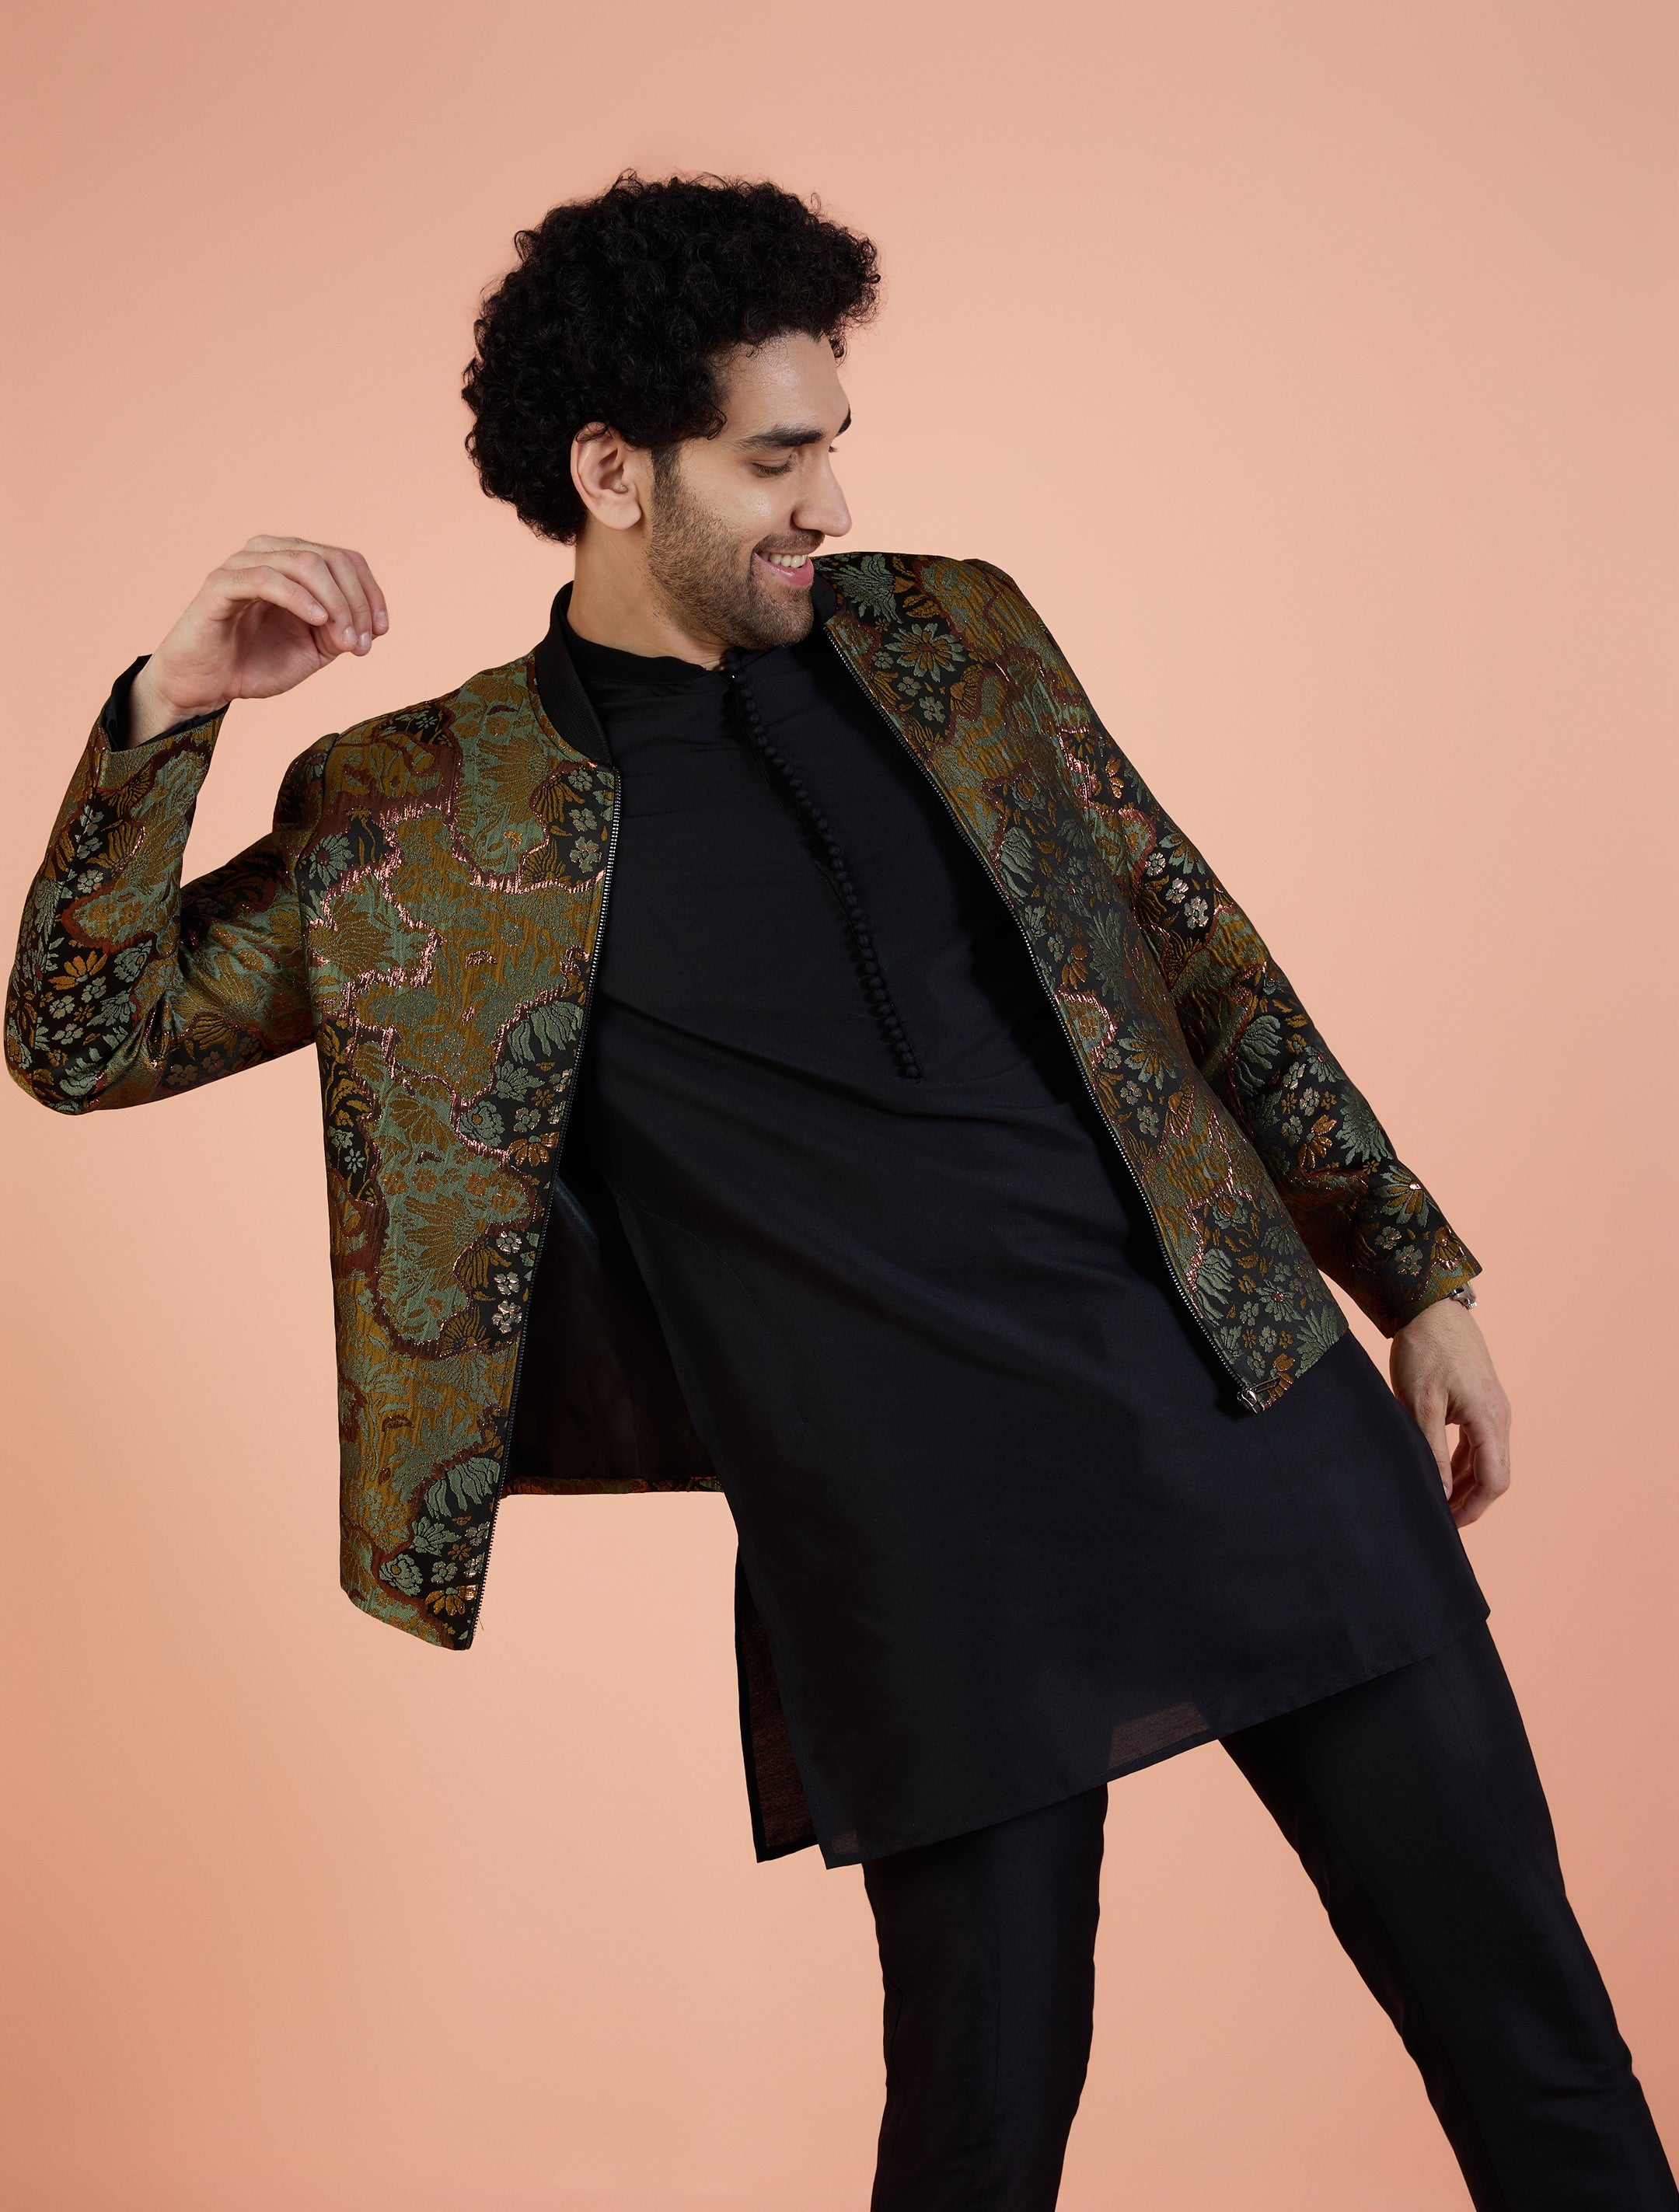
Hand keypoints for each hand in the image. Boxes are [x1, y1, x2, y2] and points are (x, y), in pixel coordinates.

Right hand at [124, 535, 389, 745]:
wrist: (206, 684)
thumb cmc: (255, 662)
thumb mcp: (312, 651)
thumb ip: (339, 631)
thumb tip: (370, 625)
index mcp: (294, 564)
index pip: (346, 560)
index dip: (371, 593)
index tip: (381, 632)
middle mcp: (270, 554)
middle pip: (331, 559)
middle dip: (356, 602)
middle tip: (361, 644)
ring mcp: (243, 565)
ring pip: (304, 562)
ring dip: (335, 603)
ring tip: (343, 641)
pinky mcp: (220, 584)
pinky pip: (265, 577)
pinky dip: (298, 597)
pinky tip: (317, 620)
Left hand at [1389, 1296, 1511, 1525]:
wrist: (1430, 1307)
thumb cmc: (1423, 1350)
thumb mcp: (1420, 1404)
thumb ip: (1432, 1451)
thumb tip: (1442, 1494)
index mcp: (1489, 1419)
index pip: (1494, 1481)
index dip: (1473, 1508)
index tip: (1446, 1524)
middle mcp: (1499, 1416)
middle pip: (1495, 1474)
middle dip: (1470, 1501)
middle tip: (1439, 1519)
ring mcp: (1493, 1408)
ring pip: (1486, 1460)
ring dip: (1466, 1484)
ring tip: (1437, 1501)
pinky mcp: (1481, 1401)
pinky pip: (1478, 1443)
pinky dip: (1463, 1463)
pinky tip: (1440, 1473)